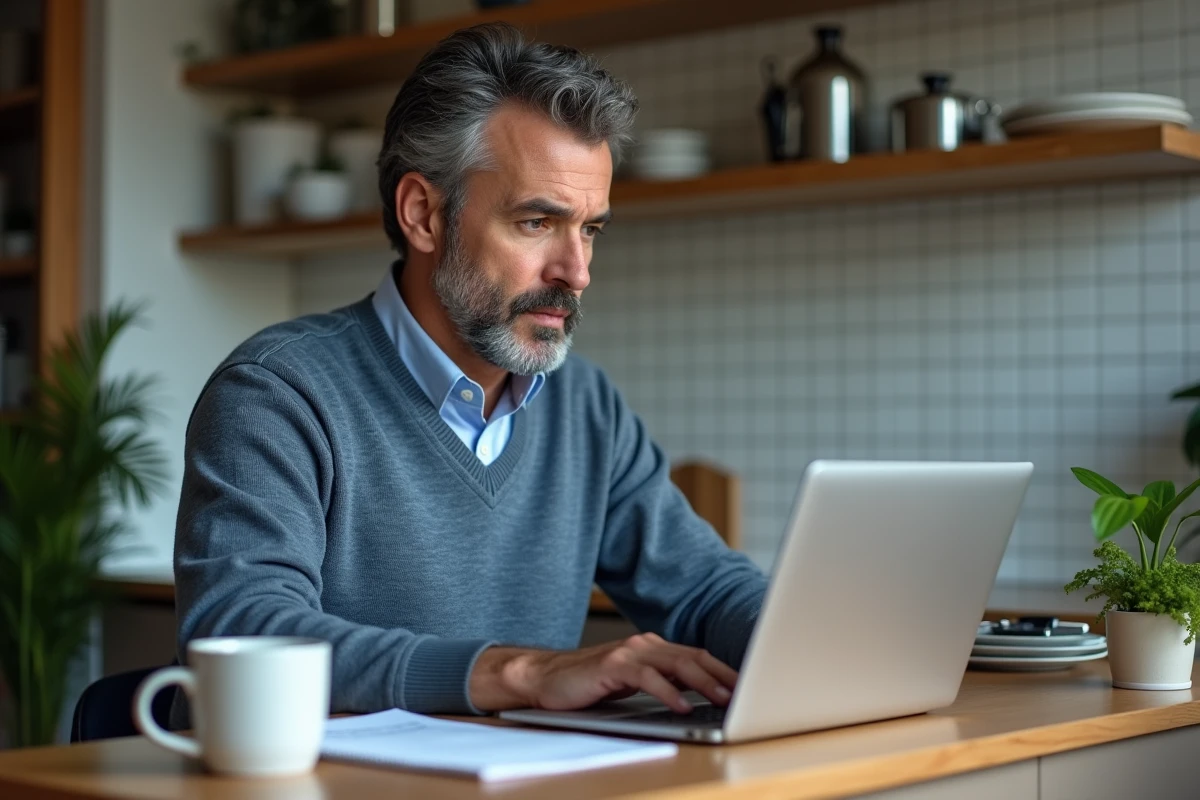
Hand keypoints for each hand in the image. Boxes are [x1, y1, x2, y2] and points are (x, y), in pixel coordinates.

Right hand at [469, 633, 737, 713]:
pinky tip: (683, 705)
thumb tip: (699, 697)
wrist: (544, 679)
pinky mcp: (612, 665)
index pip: (697, 656)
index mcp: (653, 649)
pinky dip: (668, 692)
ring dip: (703, 682)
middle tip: (746, 692)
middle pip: (692, 657)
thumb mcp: (633, 685)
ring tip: (723, 698)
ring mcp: (628, 653)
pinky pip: (647, 678)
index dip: (723, 670)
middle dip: (722, 674)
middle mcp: (644, 645)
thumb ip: (663, 684)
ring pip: (675, 664)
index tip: (748, 687)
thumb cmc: (589, 686)